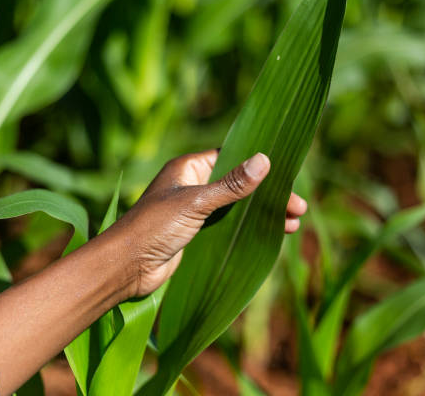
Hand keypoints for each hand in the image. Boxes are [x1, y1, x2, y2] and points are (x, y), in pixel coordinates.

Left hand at [110, 149, 307, 297]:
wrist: (126, 268)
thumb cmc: (155, 227)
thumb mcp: (196, 203)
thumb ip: (231, 186)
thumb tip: (264, 160)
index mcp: (189, 168)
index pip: (231, 157)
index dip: (258, 164)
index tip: (286, 174)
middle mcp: (192, 185)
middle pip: (238, 184)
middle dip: (267, 194)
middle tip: (298, 207)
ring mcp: (194, 210)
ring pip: (236, 207)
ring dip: (261, 214)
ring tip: (292, 224)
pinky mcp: (195, 233)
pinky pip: (227, 226)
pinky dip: (247, 230)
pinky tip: (270, 235)